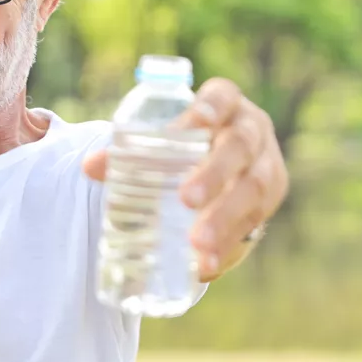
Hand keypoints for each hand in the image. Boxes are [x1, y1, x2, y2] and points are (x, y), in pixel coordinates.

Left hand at [83, 78, 289, 280]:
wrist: (218, 167)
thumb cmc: (182, 146)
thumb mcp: (161, 142)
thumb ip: (130, 152)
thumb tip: (90, 167)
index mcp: (226, 103)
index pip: (222, 96)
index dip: (213, 106)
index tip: (200, 122)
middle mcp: (252, 129)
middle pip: (240, 146)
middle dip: (215, 173)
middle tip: (186, 199)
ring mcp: (267, 164)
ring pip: (256, 188)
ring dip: (226, 217)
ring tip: (197, 243)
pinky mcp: (270, 200)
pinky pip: (255, 223)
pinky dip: (229, 245)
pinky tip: (206, 265)